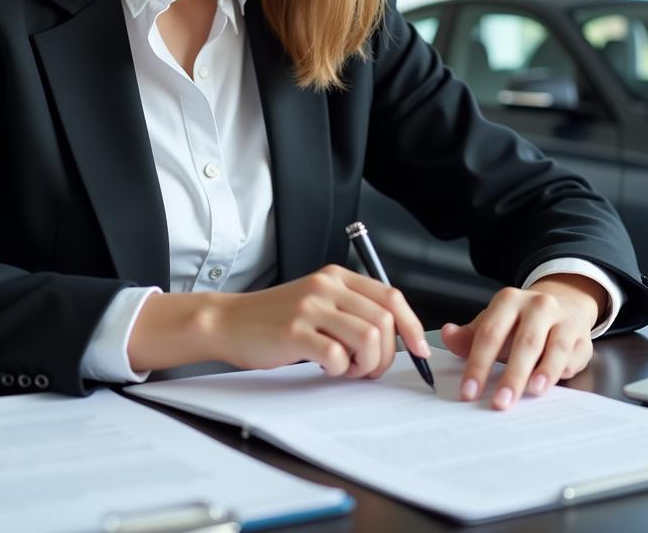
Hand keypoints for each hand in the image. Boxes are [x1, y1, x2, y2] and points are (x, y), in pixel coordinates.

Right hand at [208, 265, 430, 377]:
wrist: (229, 321)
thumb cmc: (275, 318)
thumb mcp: (318, 301)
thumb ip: (351, 309)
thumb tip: (395, 338)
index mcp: (336, 276)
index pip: (391, 296)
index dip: (411, 326)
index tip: (419, 350)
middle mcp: (326, 286)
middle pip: (384, 321)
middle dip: (386, 355)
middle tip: (368, 369)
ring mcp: (310, 307)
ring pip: (368, 337)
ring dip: (366, 364)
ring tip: (348, 369)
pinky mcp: (294, 332)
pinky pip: (337, 356)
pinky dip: (339, 370)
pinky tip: (325, 368)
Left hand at [441, 274, 605, 409]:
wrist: (564, 304)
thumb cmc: (521, 321)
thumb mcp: (494, 322)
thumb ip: (470, 335)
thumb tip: (448, 336)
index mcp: (508, 301)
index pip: (490, 333)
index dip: (478, 364)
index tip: (469, 391)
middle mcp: (537, 305)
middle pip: (523, 342)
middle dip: (511, 375)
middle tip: (500, 402)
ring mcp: (562, 319)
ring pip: (553, 348)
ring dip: (543, 372)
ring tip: (531, 392)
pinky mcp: (581, 336)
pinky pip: (572, 356)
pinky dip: (562, 371)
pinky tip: (551, 385)